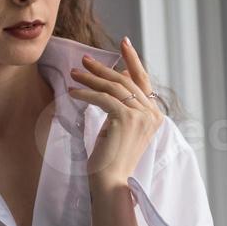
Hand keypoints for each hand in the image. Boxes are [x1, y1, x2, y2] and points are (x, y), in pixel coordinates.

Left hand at [68, 37, 163, 182]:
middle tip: (85, 60)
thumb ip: (122, 105)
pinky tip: (72, 92)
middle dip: (103, 68)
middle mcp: (152, 114)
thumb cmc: (110, 160)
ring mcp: (141, 116)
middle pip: (125, 81)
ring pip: (114, 87)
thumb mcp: (119, 127)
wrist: (110, 183)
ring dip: (91, 79)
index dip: (133, 60)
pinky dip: (86, 93)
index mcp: (154, 115)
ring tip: (73, 74)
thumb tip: (116, 79)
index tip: (124, 42)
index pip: (143, 81)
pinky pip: (103, 98)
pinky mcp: (126, 119)